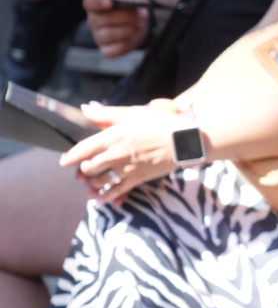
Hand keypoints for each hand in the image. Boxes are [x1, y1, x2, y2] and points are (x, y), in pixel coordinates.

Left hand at [60, 101, 190, 204]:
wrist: (184, 140)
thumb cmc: (160, 122)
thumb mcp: (132, 112)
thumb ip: (105, 113)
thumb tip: (86, 108)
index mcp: (112, 136)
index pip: (82, 150)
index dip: (70, 157)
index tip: (64, 161)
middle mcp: (114, 155)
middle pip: (88, 167)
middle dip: (83, 170)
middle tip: (82, 171)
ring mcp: (126, 169)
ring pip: (100, 181)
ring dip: (92, 184)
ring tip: (90, 185)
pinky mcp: (138, 179)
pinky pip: (117, 191)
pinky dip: (107, 197)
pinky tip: (102, 199)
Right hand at [83, 0, 150, 58]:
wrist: (137, 27)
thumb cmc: (130, 10)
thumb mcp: (129, 1)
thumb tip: (133, 1)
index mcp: (95, 6)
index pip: (89, 3)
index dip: (98, 2)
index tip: (110, 2)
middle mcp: (93, 21)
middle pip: (103, 19)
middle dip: (126, 16)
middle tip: (143, 13)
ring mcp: (98, 37)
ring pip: (109, 34)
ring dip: (129, 29)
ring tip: (141, 25)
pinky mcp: (107, 50)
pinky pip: (115, 49)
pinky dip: (127, 42)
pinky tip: (135, 35)